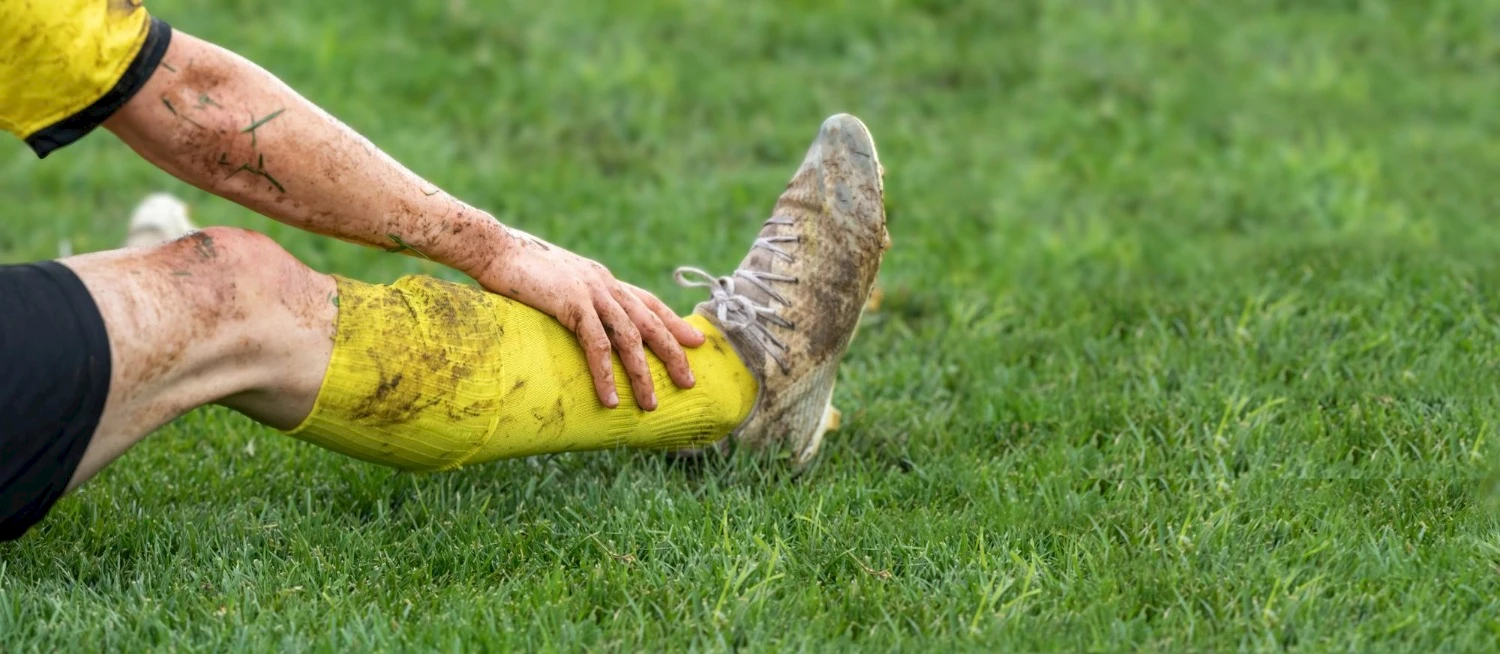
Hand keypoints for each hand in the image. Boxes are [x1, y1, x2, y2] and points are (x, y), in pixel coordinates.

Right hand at [474, 228, 704, 409]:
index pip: (648, 301)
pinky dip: (606, 374)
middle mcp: (603, 283)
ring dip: (642, 374)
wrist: (491, 246)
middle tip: (690, 381)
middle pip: (649, 322)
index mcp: (601, 278)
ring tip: (650, 404)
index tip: (695, 340)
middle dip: (673, 353)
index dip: (673, 322)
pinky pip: (596, 345)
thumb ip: (572, 298)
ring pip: (629, 338)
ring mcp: (590, 292)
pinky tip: (611, 398)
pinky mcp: (571, 303)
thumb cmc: (515, 267)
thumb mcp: (554, 281)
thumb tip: (575, 318)